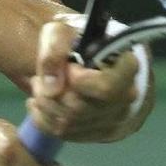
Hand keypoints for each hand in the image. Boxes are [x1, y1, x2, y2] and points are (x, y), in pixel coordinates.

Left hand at [25, 20, 140, 141]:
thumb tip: (53, 89)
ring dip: (44, 105)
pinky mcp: (99, 132)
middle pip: (79, 109)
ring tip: (39, 86)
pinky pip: (63, 134)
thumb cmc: (75, 40)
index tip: (68, 68)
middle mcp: (126, 97)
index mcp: (126, 67)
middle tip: (39, 78)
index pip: (105, 87)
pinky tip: (40, 102)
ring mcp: (114, 118)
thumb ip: (54, 49)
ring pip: (69, 124)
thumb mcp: (60, 31)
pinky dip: (43, 119)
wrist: (82, 55)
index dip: (78, 81)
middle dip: (50, 94)